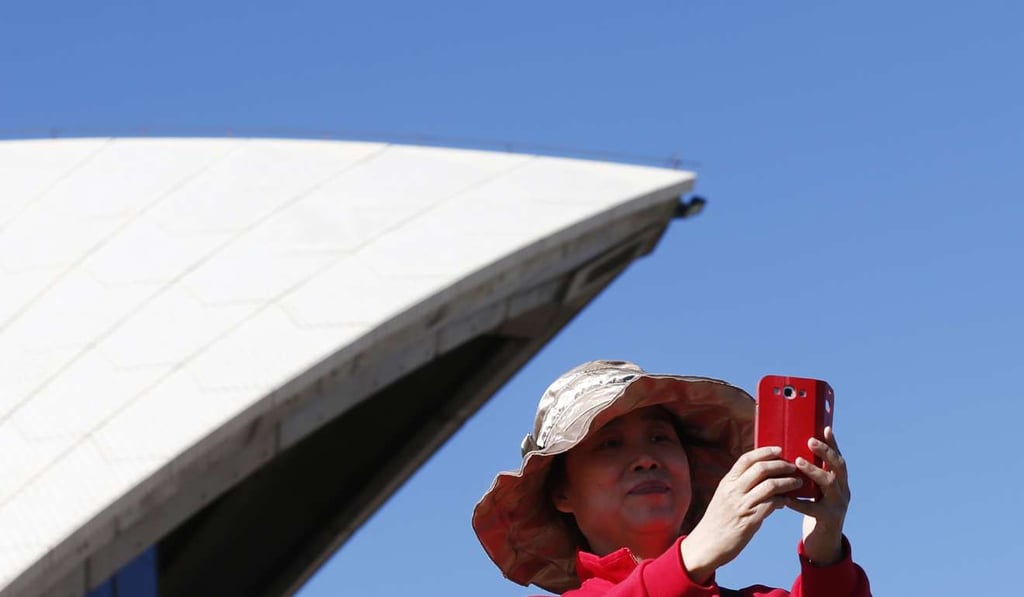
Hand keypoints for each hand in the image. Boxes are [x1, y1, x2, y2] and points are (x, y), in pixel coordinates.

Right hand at [680, 446, 801, 583]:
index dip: (764, 452)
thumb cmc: (717, 521)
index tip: (778, 449)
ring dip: (787, 482)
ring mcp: (741, 505)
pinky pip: (772, 504)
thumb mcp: (724, 498)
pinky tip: (788, 501)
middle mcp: (733, 491)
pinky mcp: (750, 520)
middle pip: (761, 468)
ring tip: (797, 483)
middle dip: (780, 465)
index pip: (746, 459)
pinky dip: (783, 500)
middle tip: (792, 466)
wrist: (706, 544)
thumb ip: (739, 487)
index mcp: (726, 482)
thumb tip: (761, 478)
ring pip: (770, 485)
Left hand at [785, 426, 850, 565]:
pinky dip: (798, 502)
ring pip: (829, 484)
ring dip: (814, 471)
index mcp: (840, 481)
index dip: (833, 443)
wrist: (825, 542)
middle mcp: (843, 490)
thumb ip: (811, 474)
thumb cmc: (816, 509)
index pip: (838, 458)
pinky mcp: (828, 519)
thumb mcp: (818, 491)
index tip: (825, 427)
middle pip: (839, 467)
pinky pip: (813, 509)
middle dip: (825, 453)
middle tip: (810, 441)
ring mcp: (838, 505)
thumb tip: (793, 450)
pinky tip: (785, 497)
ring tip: (798, 462)